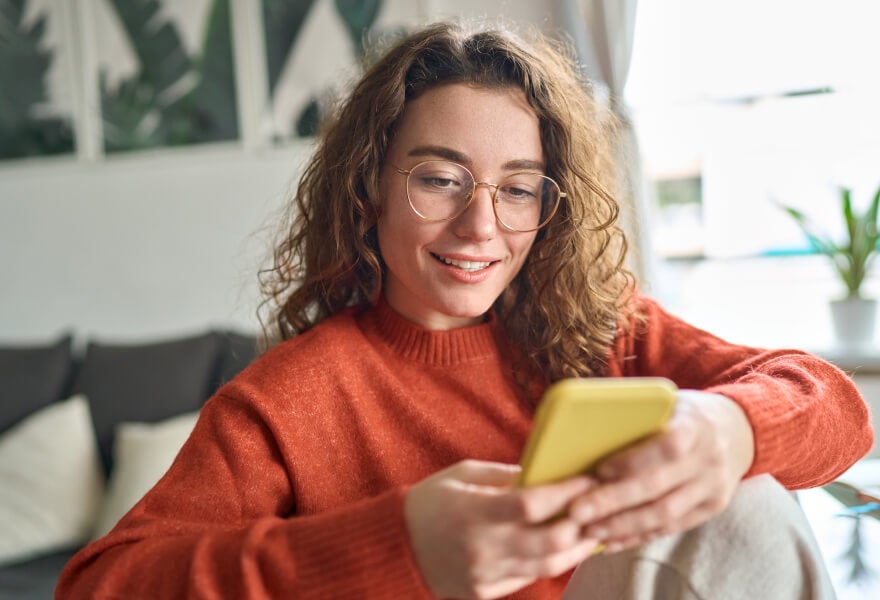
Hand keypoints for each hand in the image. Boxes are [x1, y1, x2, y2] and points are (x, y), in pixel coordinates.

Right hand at [404, 460, 600, 598]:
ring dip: (576, 548)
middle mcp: (482, 547)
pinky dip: (550, 561)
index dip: (567, 492)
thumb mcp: (462, 475)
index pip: (532, 504)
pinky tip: (564, 547)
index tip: (589, 478)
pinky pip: (528, 577)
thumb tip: (546, 474)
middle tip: (600, 507)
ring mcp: (484, 575)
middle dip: (582, 524)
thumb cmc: (429, 502)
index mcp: (473, 512)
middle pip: (549, 542)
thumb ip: (505, 476)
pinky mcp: (485, 592)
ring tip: (593, 530)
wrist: (395, 547)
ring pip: (547, 566)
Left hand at [569, 390, 754, 551]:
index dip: (632, 461)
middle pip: (659, 487)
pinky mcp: (711, 508)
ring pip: (665, 514)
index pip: (667, 447)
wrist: (738, 430)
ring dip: (623, 526)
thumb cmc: (686, 413)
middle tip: (577, 512)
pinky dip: (639, 536)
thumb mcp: (668, 402)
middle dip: (614, 502)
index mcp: (695, 426)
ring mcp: (713, 488)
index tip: (598, 470)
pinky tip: (612, 541)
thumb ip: (638, 415)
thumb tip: (586, 430)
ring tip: (589, 530)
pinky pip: (672, 528)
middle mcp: (708, 459)